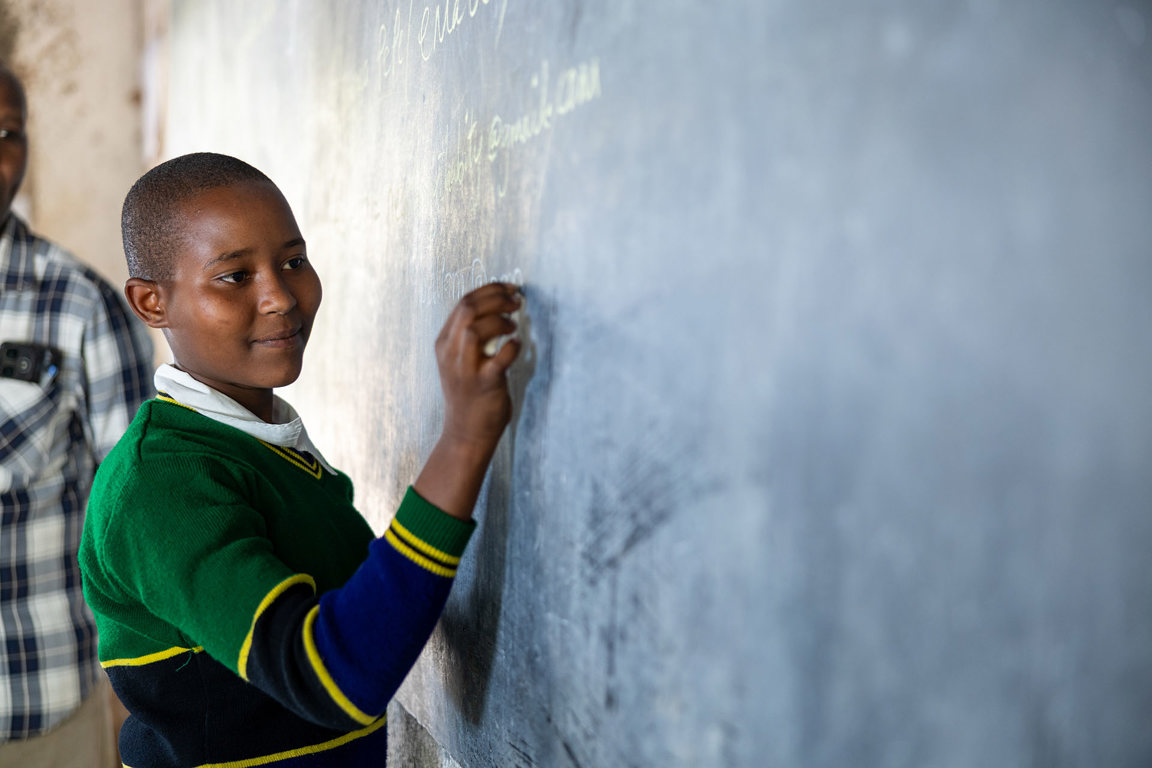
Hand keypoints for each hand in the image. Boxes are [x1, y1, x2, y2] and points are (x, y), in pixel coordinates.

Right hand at [435, 282, 521, 449]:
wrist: (465, 433)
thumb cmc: (468, 394)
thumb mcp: (459, 360)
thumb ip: (470, 335)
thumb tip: (498, 307)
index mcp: (444, 343)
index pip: (463, 303)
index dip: (489, 289)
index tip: (509, 287)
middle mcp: (451, 353)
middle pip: (468, 309)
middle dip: (496, 297)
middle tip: (516, 301)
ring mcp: (465, 369)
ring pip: (476, 328)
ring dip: (500, 320)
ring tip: (513, 325)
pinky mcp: (484, 384)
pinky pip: (499, 358)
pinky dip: (512, 347)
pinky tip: (517, 345)